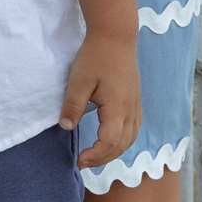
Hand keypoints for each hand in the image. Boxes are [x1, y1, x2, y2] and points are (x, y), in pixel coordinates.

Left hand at [63, 33, 141, 169]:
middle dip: (103, 158)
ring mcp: (136, 107)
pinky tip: (110, 142)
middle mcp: (131, 111)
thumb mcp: (78, 80)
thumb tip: (65, 127)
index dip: (95, 155)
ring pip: (130, 140)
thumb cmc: (95, 57)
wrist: (116, 38)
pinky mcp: (136, 102)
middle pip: (121, 145)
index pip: (109, 142)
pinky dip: (122, 142)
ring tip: (95, 157)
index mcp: (118, 108)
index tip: (79, 160)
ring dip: (114, 152)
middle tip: (83, 164)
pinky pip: (133, 130)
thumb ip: (73, 105)